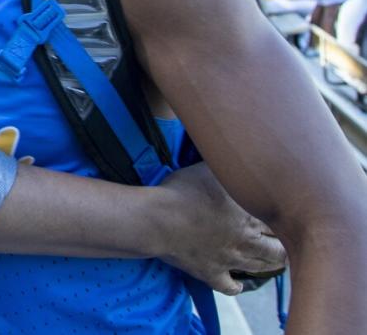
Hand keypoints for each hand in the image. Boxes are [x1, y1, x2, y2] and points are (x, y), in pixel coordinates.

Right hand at [153, 163, 285, 294]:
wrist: (159, 220)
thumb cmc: (183, 190)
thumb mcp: (208, 169)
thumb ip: (227, 168)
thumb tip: (238, 160)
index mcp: (250, 214)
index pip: (280, 224)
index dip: (285, 222)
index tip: (289, 220)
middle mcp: (246, 240)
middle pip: (276, 250)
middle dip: (285, 248)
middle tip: (287, 244)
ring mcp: (229, 260)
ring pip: (259, 268)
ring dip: (269, 266)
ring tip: (274, 262)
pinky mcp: (211, 273)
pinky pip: (229, 286)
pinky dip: (236, 286)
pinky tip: (238, 282)